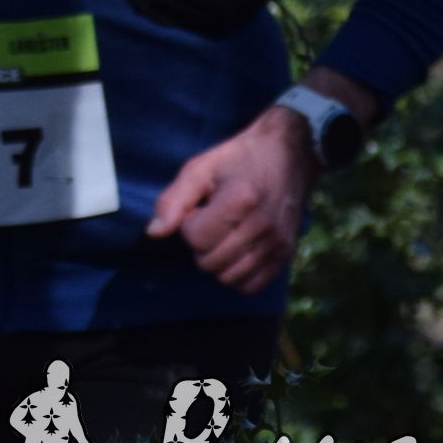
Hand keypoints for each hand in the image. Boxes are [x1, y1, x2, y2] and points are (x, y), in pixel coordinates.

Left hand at [146, 107, 315, 292]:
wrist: (289, 156)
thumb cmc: (238, 159)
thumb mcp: (200, 168)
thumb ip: (173, 200)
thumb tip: (153, 233)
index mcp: (240, 199)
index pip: (196, 239)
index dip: (189, 225)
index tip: (200, 208)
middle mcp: (263, 227)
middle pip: (209, 263)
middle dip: (200, 245)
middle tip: (212, 221)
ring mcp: (278, 244)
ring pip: (228, 278)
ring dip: (216, 261)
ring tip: (224, 235)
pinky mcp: (286, 255)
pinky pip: (251, 286)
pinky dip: (237, 275)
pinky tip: (236, 251)